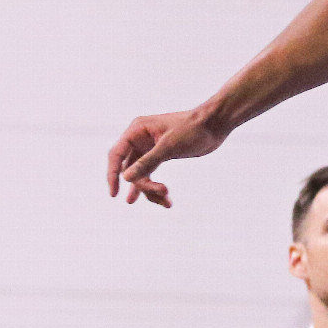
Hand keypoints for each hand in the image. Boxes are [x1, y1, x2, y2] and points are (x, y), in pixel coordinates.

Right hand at [106, 106, 231, 206]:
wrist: (216, 124)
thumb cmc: (193, 129)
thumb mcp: (170, 146)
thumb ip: (148, 162)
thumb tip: (125, 178)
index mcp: (137, 130)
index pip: (116, 154)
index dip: (112, 174)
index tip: (114, 194)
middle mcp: (140, 139)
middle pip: (130, 169)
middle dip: (143, 184)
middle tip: (163, 192)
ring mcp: (149, 148)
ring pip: (140, 175)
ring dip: (150, 190)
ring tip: (166, 202)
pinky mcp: (161, 155)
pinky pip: (151, 174)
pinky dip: (156, 187)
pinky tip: (165, 201)